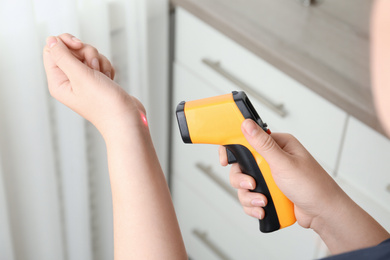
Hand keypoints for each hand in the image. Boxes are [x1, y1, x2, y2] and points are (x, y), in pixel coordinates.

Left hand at [43, 34, 145, 138]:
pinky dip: (106, 67)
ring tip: (104, 76)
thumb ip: (63, 56)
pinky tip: (109, 79)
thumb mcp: (80, 76)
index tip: (79, 46)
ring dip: (99, 60)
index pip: (52, 50)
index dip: (65, 43)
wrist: (126, 119)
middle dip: (86, 53)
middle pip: (71, 50)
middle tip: (94, 66)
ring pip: (87, 55)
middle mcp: (69, 81)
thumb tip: (50, 40)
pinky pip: (99, 63)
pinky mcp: (97, 80)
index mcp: (58, 82)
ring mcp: (84, 81)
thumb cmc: (104, 104)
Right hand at [219, 119, 342, 228]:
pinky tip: (263, 208)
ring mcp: (270, 177)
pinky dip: (253, 205)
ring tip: (264, 200)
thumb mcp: (284, 163)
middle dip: (243, 180)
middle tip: (252, 184)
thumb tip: (247, 124)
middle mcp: (272, 160)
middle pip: (242, 166)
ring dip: (250, 196)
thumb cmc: (313, 186)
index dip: (233, 150)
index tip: (225, 160)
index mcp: (278, 145)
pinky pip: (250, 197)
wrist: (323, 214)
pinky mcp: (269, 191)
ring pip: (244, 184)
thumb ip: (263, 144)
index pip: (248, 140)